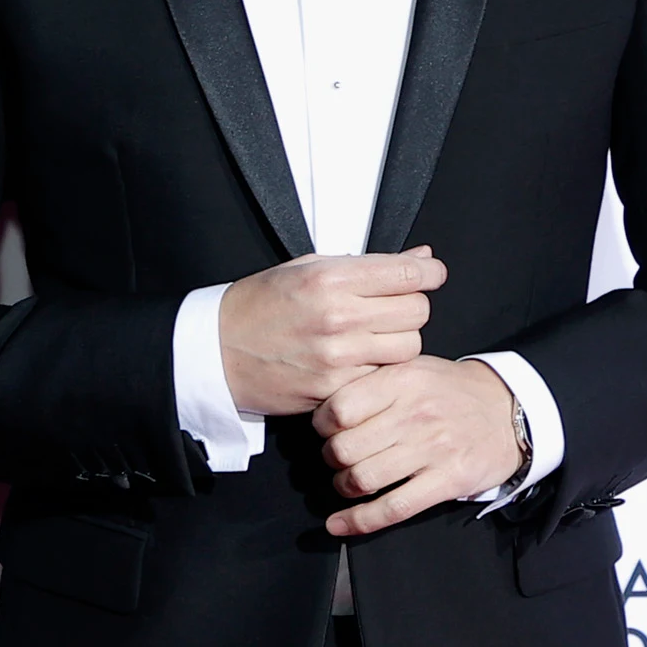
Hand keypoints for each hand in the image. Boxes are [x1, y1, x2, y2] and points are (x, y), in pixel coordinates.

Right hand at [218, 248, 444, 417]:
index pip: (407, 273)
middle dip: (413, 305)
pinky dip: (378, 368)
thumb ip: (367, 265)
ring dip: (400, 340)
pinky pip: (383, 376)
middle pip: (417, 311)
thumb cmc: (258, 306)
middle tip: (395, 306)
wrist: (216, 352)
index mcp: (330, 278)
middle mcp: (338, 316)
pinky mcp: (335, 388)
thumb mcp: (306, 268)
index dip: (429, 272)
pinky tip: (359, 359)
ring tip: (376, 335)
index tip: (431, 274)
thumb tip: (420, 258)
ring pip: (408, 347)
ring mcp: (338, 356)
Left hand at [314, 356, 521, 536]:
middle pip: (345, 448)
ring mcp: (433, 449)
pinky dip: (359, 521)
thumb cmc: (452, 391)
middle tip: (337, 459)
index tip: (324, 431)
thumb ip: (373, 380)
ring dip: (344, 487)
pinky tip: (340, 524)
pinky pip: (393, 508)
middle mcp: (415, 414)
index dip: (321, 425)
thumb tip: (325, 402)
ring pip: (363, 479)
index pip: (338, 409)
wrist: (509, 410)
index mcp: (401, 381)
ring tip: (347, 483)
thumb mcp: (413, 367)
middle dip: (331, 459)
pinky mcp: (448, 480)